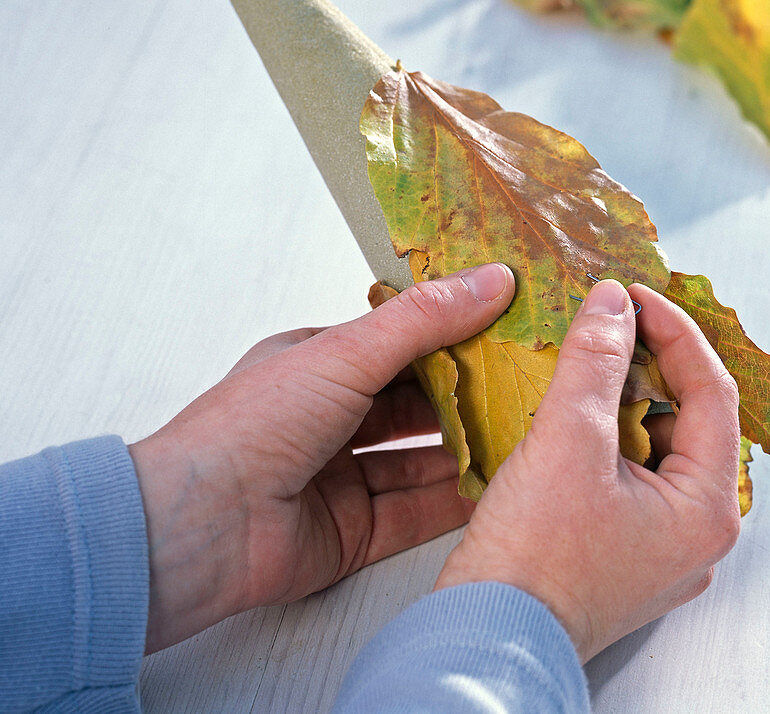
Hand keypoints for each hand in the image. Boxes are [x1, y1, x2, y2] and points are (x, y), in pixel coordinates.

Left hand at [129, 262, 514, 652]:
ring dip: (465, 449)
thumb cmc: (253, 426)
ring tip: (522, 434)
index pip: (396, 345)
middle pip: (414, 404)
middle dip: (465, 396)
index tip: (505, 327)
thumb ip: (424, 320)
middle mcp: (329, 419)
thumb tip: (492, 280)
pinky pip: (415, 511)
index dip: (449, 335)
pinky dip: (453, 501)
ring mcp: (340, 477)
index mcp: (316, 366)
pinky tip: (495, 487)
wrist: (200, 528)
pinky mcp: (353, 532)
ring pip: (419, 459)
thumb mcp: (345, 354)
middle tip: (525, 384)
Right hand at [435, 279, 741, 660]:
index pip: (712, 391)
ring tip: (589, 362)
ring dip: (626, 398)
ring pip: (658, 445)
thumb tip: (613, 305)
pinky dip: (609, 435)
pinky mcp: (627, 550)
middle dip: (651, 364)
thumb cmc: (532, 564)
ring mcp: (663, 546)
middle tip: (615, 323)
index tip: (635, 298)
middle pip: (690, 418)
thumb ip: (595, 362)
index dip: (673, 331)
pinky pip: (634, 473)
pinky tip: (574, 414)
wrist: (487, 637)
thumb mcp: (568, 441)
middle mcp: (697, 532)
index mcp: (707, 508)